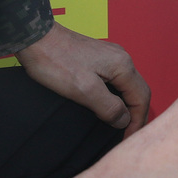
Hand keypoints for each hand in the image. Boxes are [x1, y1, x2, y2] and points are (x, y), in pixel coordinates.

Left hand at [16, 22, 150, 136]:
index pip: (141, 98)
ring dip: (128, 105)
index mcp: (123, 66)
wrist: (36, 37)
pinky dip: (118, 96)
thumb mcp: (84, 90)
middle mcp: (122, 59)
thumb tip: (124, 120)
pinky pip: (117, 80)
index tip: (128, 140)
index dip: (138, 121)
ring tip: (121, 124)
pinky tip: (109, 104)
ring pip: (128, 85)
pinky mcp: (98, 57)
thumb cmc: (56, 62)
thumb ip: (108, 107)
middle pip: (138, 91)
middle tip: (128, 135)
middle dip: (136, 114)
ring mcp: (111, 56)